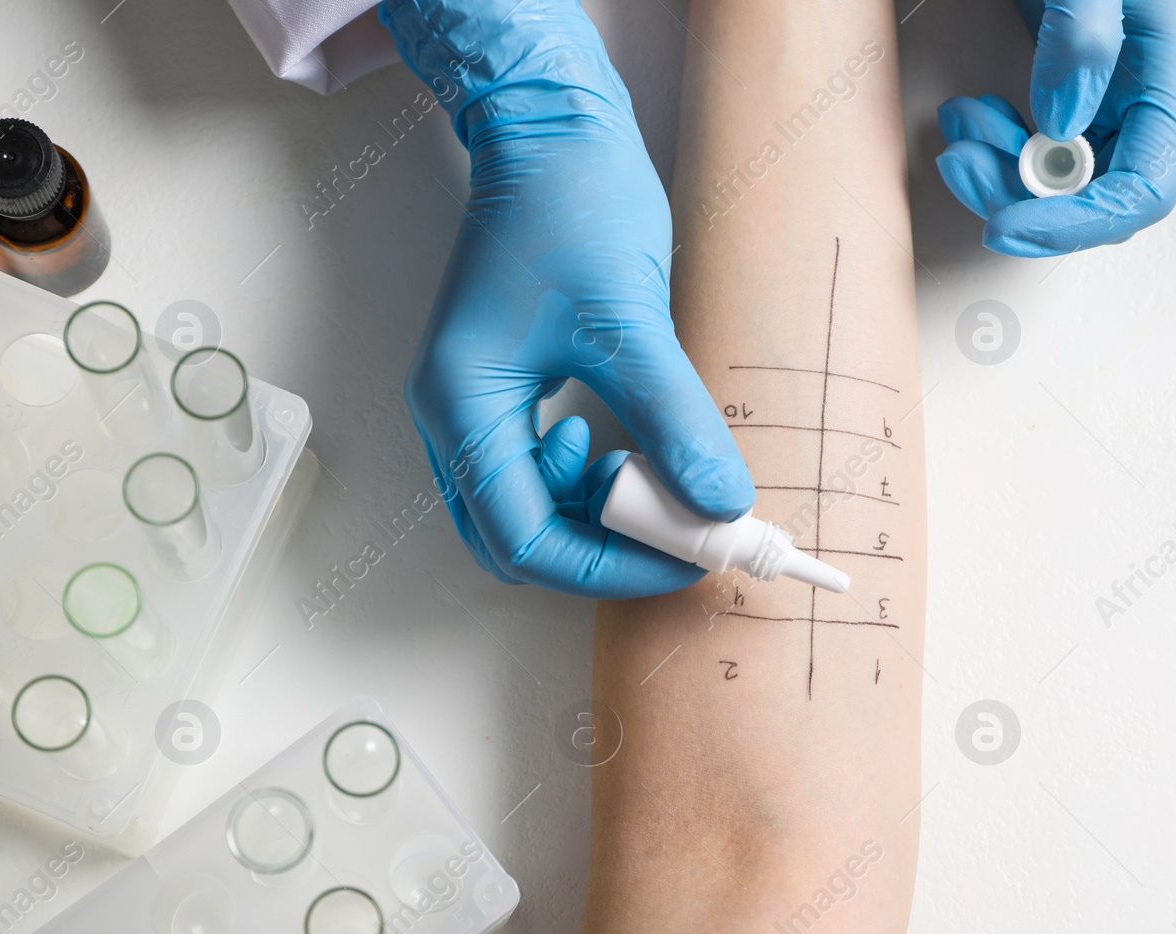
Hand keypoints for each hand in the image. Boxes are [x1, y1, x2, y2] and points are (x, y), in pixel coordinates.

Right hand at [378, 0, 753, 596]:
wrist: (548, 125)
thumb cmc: (570, 202)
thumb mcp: (632, 323)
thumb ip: (676, 421)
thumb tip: (720, 502)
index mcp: (464, 404)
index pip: (524, 537)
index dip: (610, 565)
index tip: (687, 556)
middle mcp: (455, 415)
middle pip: (517, 535)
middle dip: (603, 547)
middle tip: (683, 532)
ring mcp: (475, 403)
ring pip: (530, 507)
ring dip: (602, 513)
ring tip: (668, 482)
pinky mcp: (506, 387)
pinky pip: (542, 468)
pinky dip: (595, 478)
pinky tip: (638, 448)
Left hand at [936, 0, 1175, 256]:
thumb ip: (1082, 38)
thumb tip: (1062, 123)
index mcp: (1175, 70)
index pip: (1143, 188)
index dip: (1077, 222)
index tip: (1009, 225)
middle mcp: (1151, 93)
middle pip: (1098, 195)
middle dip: (1023, 195)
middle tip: (963, 163)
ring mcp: (1115, 95)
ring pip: (1061, 178)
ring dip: (1001, 172)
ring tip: (960, 128)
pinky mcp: (1077, 89)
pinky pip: (1041, 147)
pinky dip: (998, 146)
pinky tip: (970, 116)